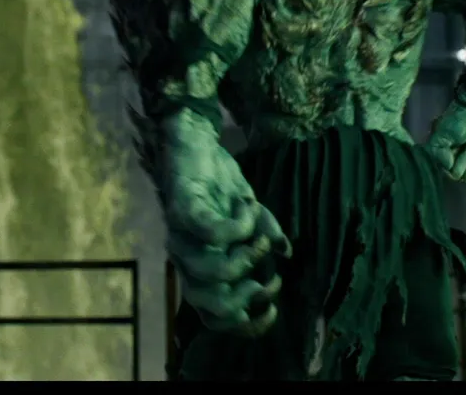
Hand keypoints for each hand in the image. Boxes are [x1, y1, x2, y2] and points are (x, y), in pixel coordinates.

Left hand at [162, 141, 290, 336]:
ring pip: (213, 273)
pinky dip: (242, 224)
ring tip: (261, 238)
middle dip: (248, 298)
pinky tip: (250, 206)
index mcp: (201, 269)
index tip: (274, 310)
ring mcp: (180, 237)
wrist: (196, 141)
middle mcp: (186, 260)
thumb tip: (285, 254)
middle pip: (210, 306)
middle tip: (270, 278)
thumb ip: (265, 236)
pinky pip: (215, 232)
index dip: (246, 324)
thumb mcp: (250, 215)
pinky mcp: (182, 211)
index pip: (215, 317)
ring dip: (249, 259)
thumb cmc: (220, 183)